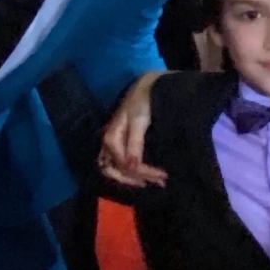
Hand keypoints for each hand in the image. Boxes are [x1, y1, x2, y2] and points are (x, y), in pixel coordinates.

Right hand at [98, 71, 165, 189]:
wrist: (144, 88)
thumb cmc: (142, 102)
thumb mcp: (139, 120)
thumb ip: (134, 143)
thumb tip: (131, 166)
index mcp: (112, 138)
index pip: (124, 163)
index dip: (142, 172)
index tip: (161, 175)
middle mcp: (108, 143)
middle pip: (114, 170)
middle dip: (135, 179)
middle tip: (158, 181)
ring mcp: (112, 144)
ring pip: (114, 169)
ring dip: (132, 178)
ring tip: (154, 180)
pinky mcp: (118, 143)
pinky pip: (118, 163)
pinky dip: (129, 172)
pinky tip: (144, 174)